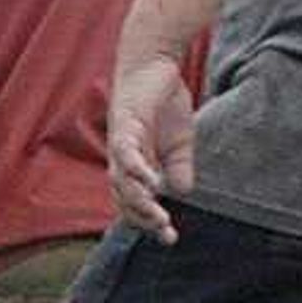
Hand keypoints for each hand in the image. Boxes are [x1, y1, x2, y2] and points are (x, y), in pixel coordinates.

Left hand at [108, 46, 198, 242]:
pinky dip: (136, 169)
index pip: (135, 202)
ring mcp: (120, 143)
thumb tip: (181, 192)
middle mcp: (121, 159)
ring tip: (157, 217)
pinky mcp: (124, 125)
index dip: (149, 221)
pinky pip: (126, 153)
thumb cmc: (164, 101)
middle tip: (165, 233)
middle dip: (144, 218)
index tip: (170, 238)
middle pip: (125, 198)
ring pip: (122, 181)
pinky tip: (150, 182)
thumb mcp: (180, 141)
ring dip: (139, 201)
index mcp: (133, 165)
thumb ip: (179, 167)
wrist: (155, 64)